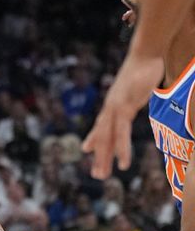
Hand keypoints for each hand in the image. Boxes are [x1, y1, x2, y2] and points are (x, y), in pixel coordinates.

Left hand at [82, 54, 162, 178]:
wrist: (145, 54)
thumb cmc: (142, 70)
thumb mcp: (134, 90)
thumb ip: (130, 100)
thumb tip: (130, 104)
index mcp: (112, 105)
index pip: (101, 126)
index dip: (93, 139)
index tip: (86, 150)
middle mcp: (110, 108)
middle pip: (102, 137)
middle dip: (99, 157)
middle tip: (96, 175)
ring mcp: (115, 108)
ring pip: (108, 138)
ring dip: (106, 158)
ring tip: (105, 175)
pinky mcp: (125, 107)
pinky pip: (122, 133)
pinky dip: (122, 148)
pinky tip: (123, 162)